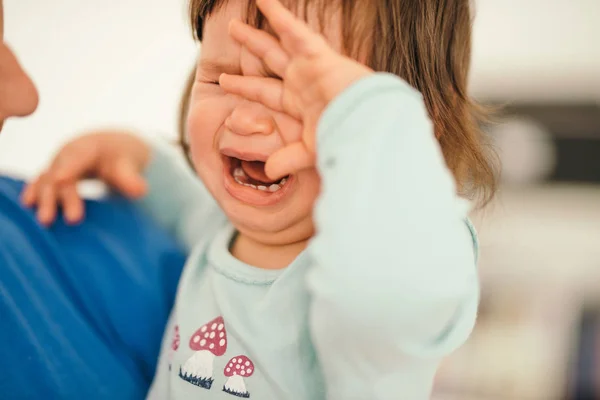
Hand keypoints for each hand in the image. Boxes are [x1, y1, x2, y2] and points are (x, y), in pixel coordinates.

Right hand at [21, 131, 150, 225]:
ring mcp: (59, 165)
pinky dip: (34, 193)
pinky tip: (28, 206)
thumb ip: (131, 177)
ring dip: (45, 199)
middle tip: (70, 219)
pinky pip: (41, 183)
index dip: (69, 167)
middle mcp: (69, 155)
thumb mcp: (129, 162)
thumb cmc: (122, 156)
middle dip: (61, 195)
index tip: (63, 180)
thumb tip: (140, 190)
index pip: (78, 156)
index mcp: (89, 147)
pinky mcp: (54, 176)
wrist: (113, 148)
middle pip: (61, 173)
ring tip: (45, 221)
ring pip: (47, 181)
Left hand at [219, 0, 371, 178]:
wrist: (367, 126)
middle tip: (233, 32)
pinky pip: (294, 31)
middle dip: (251, 49)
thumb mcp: (311, 152)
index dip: (245, 86)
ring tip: (236, 21)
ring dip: (257, 33)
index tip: (225, 81)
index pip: (266, 92)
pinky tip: (263, 1)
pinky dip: (279, 15)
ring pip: (277, 46)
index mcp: (299, 104)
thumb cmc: (344, 140)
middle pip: (269, 62)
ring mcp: (309, 69)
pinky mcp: (318, 57)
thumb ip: (288, 159)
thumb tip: (267, 171)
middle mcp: (301, 83)